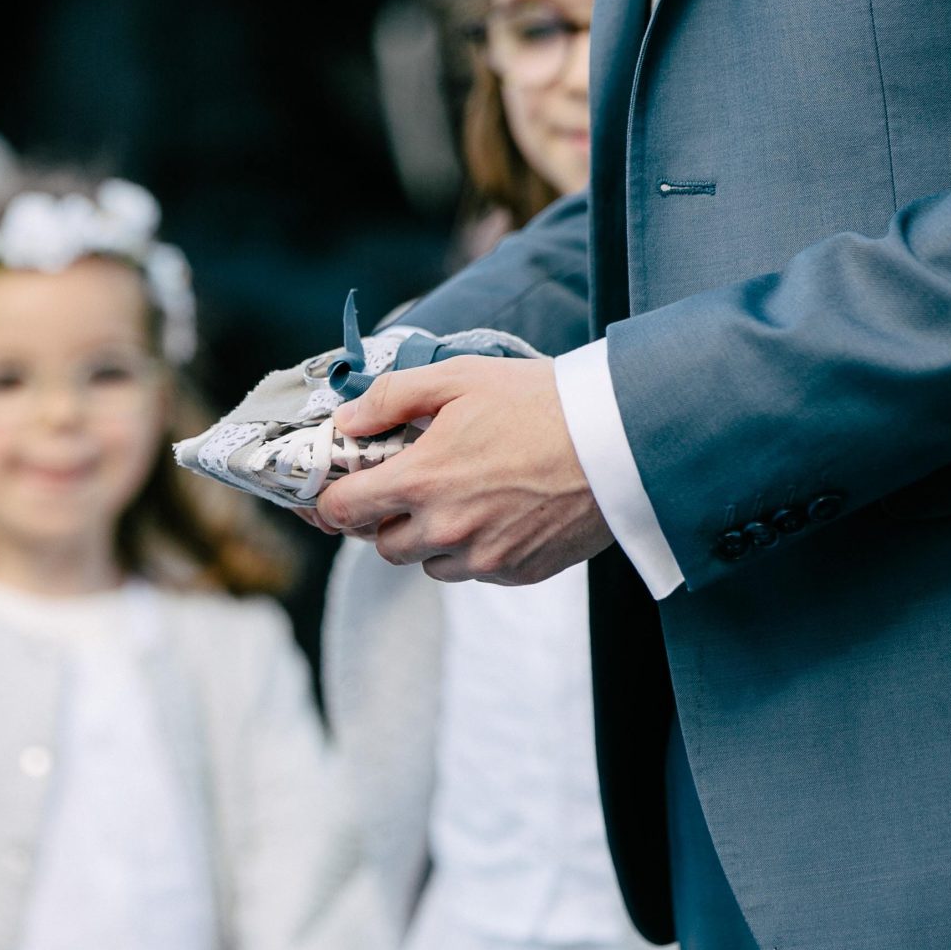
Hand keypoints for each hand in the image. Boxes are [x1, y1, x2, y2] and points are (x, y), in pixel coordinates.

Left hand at [315, 357, 612, 584]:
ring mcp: (483, 557)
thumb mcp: (459, 377)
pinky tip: (498, 513)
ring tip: (461, 497)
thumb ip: (392, 396)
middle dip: (386, 517)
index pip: (344, 510)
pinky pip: (473, 571)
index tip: (338, 489)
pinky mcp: (517, 572)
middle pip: (382, 545)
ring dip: (429, 538)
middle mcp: (446, 529)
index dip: (331, 500)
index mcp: (423, 480)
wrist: (619, 442)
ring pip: (427, 563)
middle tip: (410, 485)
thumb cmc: (541, 402)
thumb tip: (346, 419)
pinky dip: (473, 549)